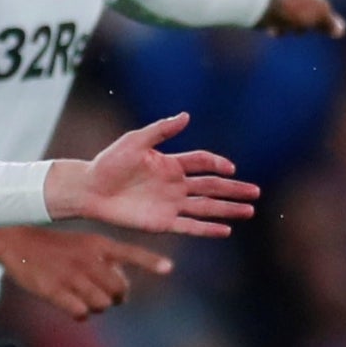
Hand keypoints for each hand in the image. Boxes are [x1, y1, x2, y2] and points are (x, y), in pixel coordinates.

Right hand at [0, 226, 172, 320]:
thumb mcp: (84, 243)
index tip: (169, 268)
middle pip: (119, 289)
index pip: (130, 253)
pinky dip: (80, 313)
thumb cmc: (55, 247)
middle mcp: (88, 259)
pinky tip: (70, 305)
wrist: (16, 242)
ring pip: (101, 304)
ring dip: (96, 306)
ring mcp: (72, 275)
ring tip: (83, 298)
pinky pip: (81, 313)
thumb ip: (105, 262)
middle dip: (115, 297)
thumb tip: (121, 292)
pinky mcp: (55, 291)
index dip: (150, 261)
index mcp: (98, 245)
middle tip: (104, 296)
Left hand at [44, 113, 258, 237]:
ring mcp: (170, 204)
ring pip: (206, 207)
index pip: (201, 162)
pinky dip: (207, 229)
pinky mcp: (162, 222)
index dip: (216, 164)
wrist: (89, 189)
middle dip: (234, 190)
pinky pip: (189, 226)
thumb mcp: (134, 141)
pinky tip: (225, 230)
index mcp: (170, 164)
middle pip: (211, 187)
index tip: (230, 168)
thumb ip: (161, 131)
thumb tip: (186, 116)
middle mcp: (174, 185)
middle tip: (256, 193)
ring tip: (249, 211)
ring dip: (228, 210)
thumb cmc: (109, 162)